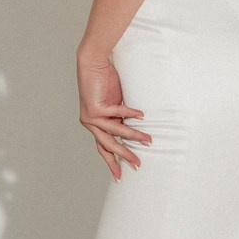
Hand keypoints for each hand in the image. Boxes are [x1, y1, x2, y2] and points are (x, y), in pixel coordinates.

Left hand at [76, 45, 150, 179]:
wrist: (93, 64)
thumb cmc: (104, 81)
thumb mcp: (115, 104)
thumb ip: (121, 118)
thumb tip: (136, 128)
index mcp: (95, 124)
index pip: (104, 147)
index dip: (112, 161)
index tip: (120, 175)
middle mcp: (91, 123)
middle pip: (108, 145)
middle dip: (123, 156)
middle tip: (137, 164)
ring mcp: (91, 116)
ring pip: (114, 132)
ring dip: (132, 136)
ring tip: (148, 140)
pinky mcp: (95, 107)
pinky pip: (116, 114)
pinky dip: (130, 114)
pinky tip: (141, 115)